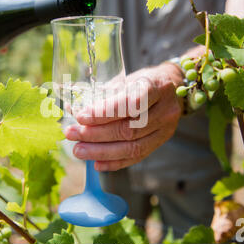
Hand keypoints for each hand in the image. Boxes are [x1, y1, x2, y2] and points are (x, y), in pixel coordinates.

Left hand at [64, 63, 183, 171]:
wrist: (171, 87)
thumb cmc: (142, 81)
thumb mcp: (126, 79)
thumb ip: (104, 95)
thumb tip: (74, 110)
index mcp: (156, 86)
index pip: (130, 103)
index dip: (104, 113)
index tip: (81, 117)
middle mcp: (165, 109)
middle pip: (129, 129)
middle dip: (96, 134)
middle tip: (73, 134)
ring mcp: (166, 128)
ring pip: (132, 147)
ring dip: (101, 151)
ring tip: (79, 151)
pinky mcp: (161, 142)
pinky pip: (137, 157)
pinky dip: (115, 162)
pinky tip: (97, 163)